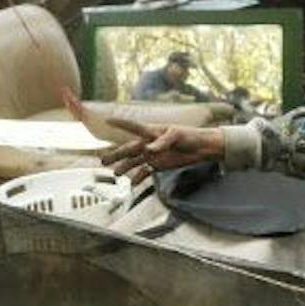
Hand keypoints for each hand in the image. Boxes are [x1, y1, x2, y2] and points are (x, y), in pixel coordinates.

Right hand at [101, 122, 224, 177]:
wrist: (201, 148)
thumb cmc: (189, 136)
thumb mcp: (176, 136)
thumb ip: (162, 143)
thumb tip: (148, 150)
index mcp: (152, 131)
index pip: (134, 127)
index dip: (120, 123)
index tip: (107, 120)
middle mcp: (148, 143)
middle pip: (129, 148)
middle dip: (116, 154)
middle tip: (103, 161)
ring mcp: (152, 155)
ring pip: (134, 161)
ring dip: (124, 167)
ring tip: (116, 174)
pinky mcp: (158, 164)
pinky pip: (145, 172)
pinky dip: (139, 178)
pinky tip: (133, 185)